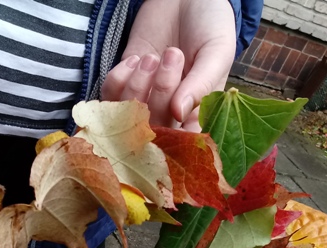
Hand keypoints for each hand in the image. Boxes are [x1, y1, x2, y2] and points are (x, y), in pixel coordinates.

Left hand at [100, 0, 236, 129]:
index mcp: (199, 112)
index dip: (173, 137)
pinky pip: (110, 97)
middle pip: (152, 130)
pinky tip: (135, 59)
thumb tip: (178, 114)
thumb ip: (202, 84)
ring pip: (128, 115)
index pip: (183, 144)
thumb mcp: (217, 52)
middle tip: (174, 54)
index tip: (174, 110)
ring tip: (153, 56)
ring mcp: (145, 98)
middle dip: (159, 94)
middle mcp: (171, 112)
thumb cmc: (211, 24)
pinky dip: (118, 80)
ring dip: (136, 86)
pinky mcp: (125, 82)